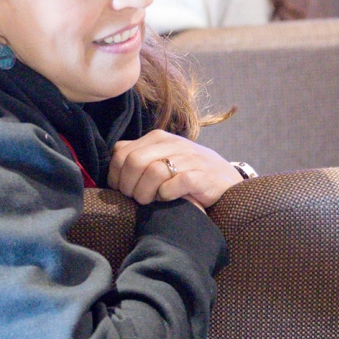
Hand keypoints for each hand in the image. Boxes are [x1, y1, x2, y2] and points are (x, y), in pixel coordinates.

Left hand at [108, 130, 242, 210]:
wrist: (224, 179)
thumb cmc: (187, 172)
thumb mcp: (161, 157)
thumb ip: (138, 156)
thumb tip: (114, 164)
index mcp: (157, 139)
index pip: (121, 153)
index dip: (116, 176)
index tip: (122, 190)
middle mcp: (171, 144)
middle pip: (134, 162)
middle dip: (129, 186)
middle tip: (136, 199)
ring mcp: (188, 158)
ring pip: (153, 172)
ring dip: (146, 193)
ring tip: (152, 200)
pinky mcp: (202, 175)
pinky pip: (175, 184)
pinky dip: (167, 194)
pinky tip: (168, 198)